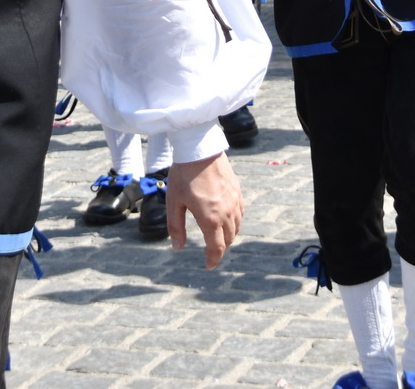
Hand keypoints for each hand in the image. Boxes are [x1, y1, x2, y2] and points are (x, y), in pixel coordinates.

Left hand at [166, 151, 242, 268]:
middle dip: (219, 249)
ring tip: (217, 237)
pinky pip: (240, 214)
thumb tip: (177, 248)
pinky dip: (234, 223)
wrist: (200, 148)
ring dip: (228, 236)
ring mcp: (234, 202)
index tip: (208, 266)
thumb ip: (176, 227)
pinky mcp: (238, 192)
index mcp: (210, 218)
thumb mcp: (174, 202)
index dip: (213, 260)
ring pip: (236, 228)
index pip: (217, 248)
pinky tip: (226, 220)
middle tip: (210, 252)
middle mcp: (226, 212)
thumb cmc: (183, 175)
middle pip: (228, 240)